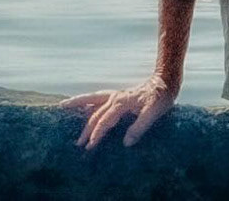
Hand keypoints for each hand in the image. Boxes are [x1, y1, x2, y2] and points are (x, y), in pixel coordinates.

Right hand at [59, 74, 177, 148]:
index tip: (90, 147)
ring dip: (77, 103)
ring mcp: (115, 95)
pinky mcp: (118, 95)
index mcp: (121, 103)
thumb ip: (140, 127)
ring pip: (92, 99)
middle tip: (78, 144)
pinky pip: (98, 97)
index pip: (104, 121)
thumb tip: (126, 143)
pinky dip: (87, 100)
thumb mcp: (154, 113)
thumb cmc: (161, 98)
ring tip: (62, 106)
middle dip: (86, 130)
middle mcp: (115, 97)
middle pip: (95, 114)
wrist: (166, 81)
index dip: (97, 134)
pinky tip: (82, 105)